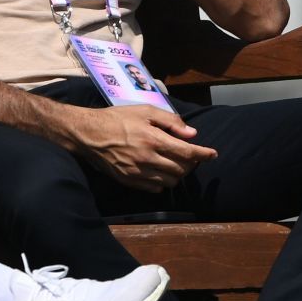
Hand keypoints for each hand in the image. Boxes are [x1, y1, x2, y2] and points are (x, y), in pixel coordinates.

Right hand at [58, 103, 215, 191]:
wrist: (88, 134)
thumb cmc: (117, 118)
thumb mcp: (144, 111)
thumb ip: (170, 121)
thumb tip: (192, 134)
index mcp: (153, 139)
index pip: (187, 152)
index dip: (204, 154)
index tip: (213, 154)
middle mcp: (147, 159)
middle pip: (181, 169)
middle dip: (191, 164)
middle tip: (190, 156)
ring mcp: (138, 173)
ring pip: (170, 182)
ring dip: (178, 174)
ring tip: (176, 164)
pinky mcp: (129, 181)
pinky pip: (155, 189)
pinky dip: (162, 182)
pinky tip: (159, 171)